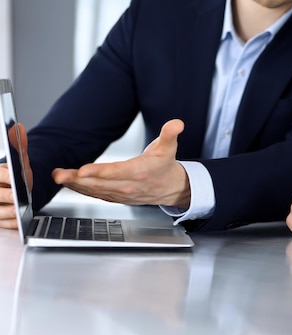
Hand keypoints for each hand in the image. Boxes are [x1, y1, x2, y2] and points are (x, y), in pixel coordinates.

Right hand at [0, 123, 30, 228]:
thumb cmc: (13, 175)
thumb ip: (19, 144)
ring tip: (17, 209)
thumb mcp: (18, 159)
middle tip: (15, 196)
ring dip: (7, 211)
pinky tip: (17, 221)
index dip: (4, 176)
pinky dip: (9, 223)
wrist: (13, 188)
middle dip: (4, 195)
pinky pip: (1, 223)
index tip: (12, 177)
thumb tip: (18, 127)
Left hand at [52, 119, 190, 207]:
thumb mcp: (169, 148)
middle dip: (78, 179)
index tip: (82, 170)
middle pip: (101, 183)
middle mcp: (129, 185)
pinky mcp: (116, 197)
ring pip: (95, 190)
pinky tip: (69, 183)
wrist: (171, 188)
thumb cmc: (165, 166)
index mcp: (140, 172)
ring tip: (58, 176)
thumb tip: (177, 123)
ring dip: (74, 184)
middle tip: (59, 174)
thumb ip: (170, 134)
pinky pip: (96, 194)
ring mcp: (122, 193)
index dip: (99, 172)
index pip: (117, 172)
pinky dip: (81, 190)